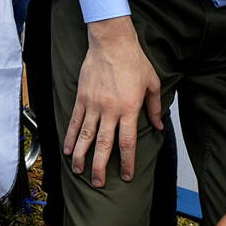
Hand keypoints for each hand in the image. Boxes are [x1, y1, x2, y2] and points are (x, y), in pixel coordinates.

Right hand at [66, 17, 163, 186]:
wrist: (112, 42)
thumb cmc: (134, 61)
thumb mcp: (152, 84)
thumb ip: (155, 108)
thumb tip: (159, 126)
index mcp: (129, 109)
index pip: (127, 143)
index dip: (128, 163)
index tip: (127, 176)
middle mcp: (110, 111)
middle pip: (104, 146)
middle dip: (100, 167)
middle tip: (98, 183)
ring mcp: (93, 105)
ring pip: (85, 136)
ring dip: (81, 156)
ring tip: (78, 171)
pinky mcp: (81, 97)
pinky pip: (75, 121)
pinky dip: (70, 136)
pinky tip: (66, 148)